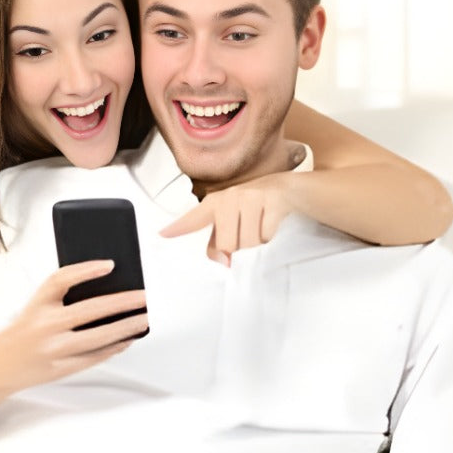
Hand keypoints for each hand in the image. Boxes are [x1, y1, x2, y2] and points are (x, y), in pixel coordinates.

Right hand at [0, 260, 147, 391]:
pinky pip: (95, 356)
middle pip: (90, 310)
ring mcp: (55, 349)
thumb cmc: (26, 328)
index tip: (110, 264)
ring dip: (127, 327)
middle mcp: (45, 325)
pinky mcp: (62, 368)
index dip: (86, 270)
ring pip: (99, 337)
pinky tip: (128, 338)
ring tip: (144, 319)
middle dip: (123, 303)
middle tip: (145, 297)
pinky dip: (115, 347)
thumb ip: (64, 293)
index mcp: (38, 303)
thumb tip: (107, 285)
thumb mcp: (38, 304)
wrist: (2, 363)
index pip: (61, 279)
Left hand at [159, 172, 292, 265]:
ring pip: (249, 243)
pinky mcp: (273, 200)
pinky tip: (271, 222)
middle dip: (239, 249)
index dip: (178, 227)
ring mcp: (251, 197)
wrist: (290, 187)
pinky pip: (267, 235)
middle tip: (247, 236)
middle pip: (228, 245)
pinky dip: (270, 235)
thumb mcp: (233, 219)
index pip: (194, 217)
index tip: (162, 234)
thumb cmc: (255, 207)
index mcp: (216, 203)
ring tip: (260, 227)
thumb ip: (220, 240)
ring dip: (257, 243)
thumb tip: (223, 264)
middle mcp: (230, 197)